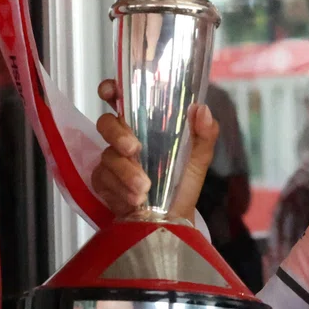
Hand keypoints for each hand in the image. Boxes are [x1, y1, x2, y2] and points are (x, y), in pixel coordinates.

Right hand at [91, 79, 219, 220]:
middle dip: (118, 135)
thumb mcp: (199, 157)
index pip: (122, 99)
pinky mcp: (102, 181)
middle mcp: (125, 137)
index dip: (111, 90)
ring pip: (107, 156)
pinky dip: (119, 190)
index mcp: (146, 125)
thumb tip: (202, 109)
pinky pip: (102, 180)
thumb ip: (205, 133)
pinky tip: (134, 200)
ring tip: (144, 189)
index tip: (110, 91)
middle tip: (134, 149)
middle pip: (106, 123)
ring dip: (125, 172)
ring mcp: (111, 159)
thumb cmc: (183, 183)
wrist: (173, 218)